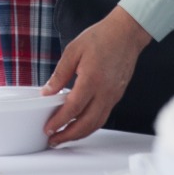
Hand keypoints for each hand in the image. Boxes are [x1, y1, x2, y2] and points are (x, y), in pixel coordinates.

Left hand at [41, 6, 151, 146]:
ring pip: (97, 123)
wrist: (126, 33)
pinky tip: (79, 124)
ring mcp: (113, 95)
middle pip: (86, 123)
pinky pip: (103, 116)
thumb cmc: (101, 38)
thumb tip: (47, 92)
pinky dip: (90, 125)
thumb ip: (59, 74)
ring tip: (64, 137)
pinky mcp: (117, 95)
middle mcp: (105, 92)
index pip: (73, 108)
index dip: (59, 121)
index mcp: (91, 80)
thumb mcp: (73, 51)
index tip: (48, 128)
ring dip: (80, 134)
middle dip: (68, 135)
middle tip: (53, 140)